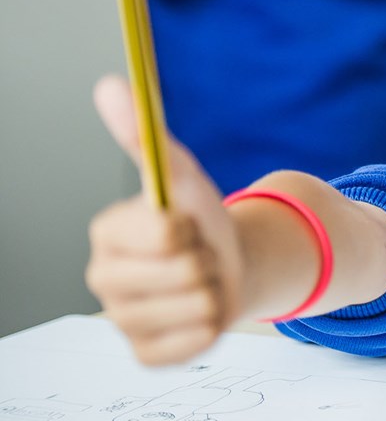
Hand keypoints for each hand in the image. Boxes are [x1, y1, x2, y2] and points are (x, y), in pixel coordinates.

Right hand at [85, 75, 243, 365]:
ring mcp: (123, 321)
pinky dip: (210, 329)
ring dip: (214, 293)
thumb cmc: (201, 219)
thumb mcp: (183, 175)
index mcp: (106, 234)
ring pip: (198, 308)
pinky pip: (193, 345)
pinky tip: (199, 313)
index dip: (191, 228)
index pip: (165, 233)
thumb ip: (145, 135)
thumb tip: (110, 84)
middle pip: (184, 274)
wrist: (228, 266)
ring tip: (202, 281)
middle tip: (198, 255)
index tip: (187, 224)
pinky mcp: (147, 354)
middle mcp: (104, 280)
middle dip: (207, 261)